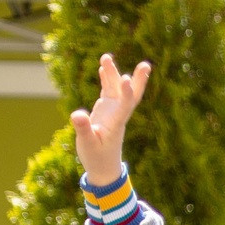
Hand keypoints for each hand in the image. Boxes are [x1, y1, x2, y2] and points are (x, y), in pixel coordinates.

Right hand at [70, 53, 148, 186]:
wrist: (104, 167)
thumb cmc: (96, 158)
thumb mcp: (87, 144)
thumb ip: (84, 129)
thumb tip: (77, 114)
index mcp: (115, 124)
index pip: (125, 106)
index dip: (126, 93)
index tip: (125, 78)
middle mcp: (118, 115)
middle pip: (131, 95)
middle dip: (138, 81)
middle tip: (146, 65)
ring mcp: (112, 112)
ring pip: (117, 89)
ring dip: (114, 74)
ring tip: (106, 57)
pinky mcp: (106, 111)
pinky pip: (108, 92)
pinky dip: (107, 80)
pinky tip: (103, 67)